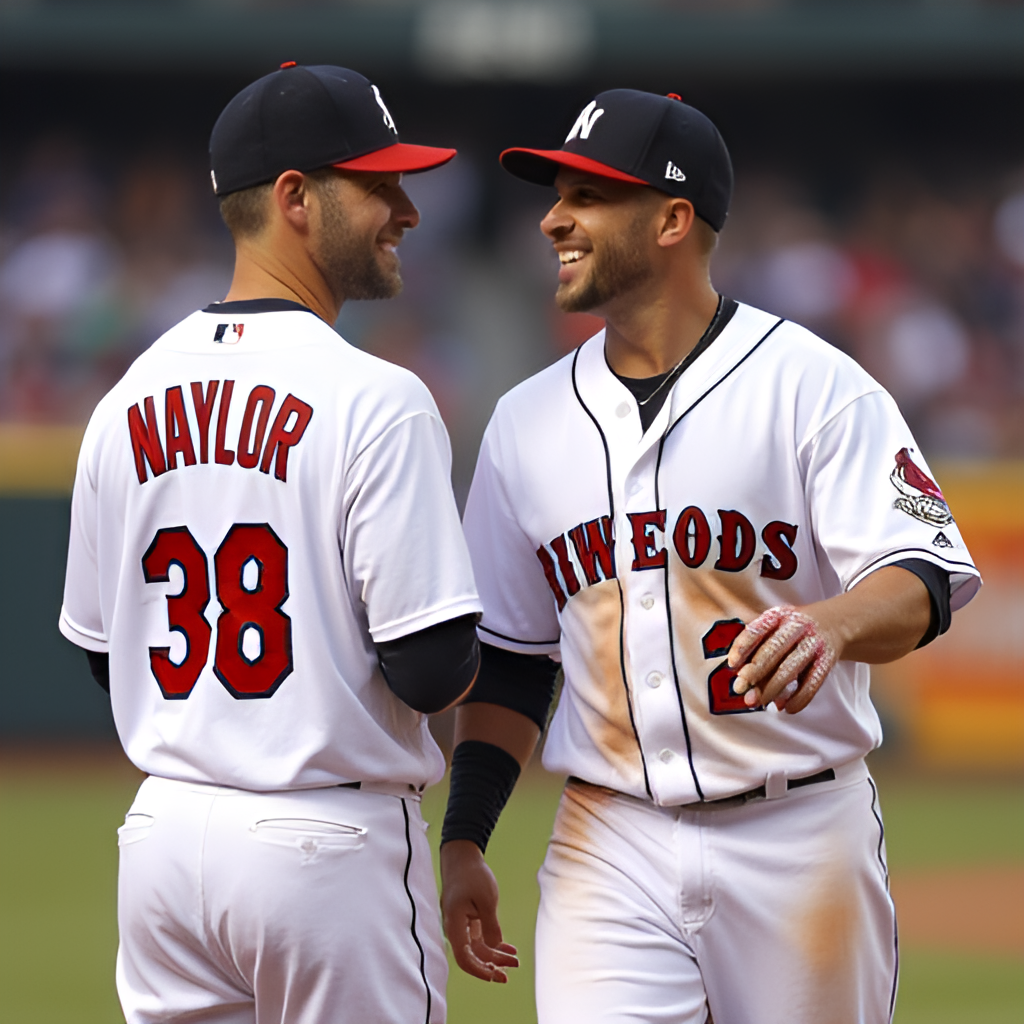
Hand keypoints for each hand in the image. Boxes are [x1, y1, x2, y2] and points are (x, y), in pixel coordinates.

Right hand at [440, 840, 519, 982]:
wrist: (463, 857)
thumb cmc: (473, 875)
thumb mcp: (486, 899)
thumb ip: (490, 926)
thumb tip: (494, 947)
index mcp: (455, 924)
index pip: (464, 958)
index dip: (479, 971)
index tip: (495, 976)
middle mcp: (455, 928)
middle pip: (471, 956)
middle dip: (490, 967)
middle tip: (510, 974)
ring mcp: (461, 924)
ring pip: (477, 948)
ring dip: (495, 956)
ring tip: (515, 961)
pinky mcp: (467, 919)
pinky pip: (480, 937)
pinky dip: (494, 944)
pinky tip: (508, 948)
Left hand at [726, 605, 838, 713]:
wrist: (835, 623)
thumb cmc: (794, 630)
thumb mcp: (776, 627)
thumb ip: (758, 647)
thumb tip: (740, 678)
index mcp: (779, 616)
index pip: (757, 629)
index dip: (742, 646)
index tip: (732, 664)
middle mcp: (797, 626)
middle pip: (773, 649)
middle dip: (754, 671)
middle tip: (739, 688)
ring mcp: (813, 643)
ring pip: (791, 668)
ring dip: (772, 688)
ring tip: (758, 702)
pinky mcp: (827, 660)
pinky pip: (812, 682)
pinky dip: (799, 698)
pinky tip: (786, 708)